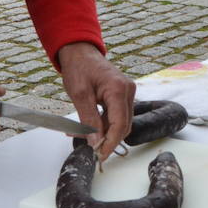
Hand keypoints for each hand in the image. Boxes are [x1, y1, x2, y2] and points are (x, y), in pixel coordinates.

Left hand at [57, 42, 134, 161]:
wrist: (80, 52)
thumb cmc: (79, 68)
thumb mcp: (80, 95)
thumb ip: (89, 119)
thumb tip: (96, 142)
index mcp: (118, 89)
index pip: (120, 124)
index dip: (110, 143)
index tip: (100, 155)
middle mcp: (128, 90)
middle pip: (123, 125)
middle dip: (108, 139)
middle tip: (91, 149)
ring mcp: (127, 92)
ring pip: (121, 122)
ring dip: (106, 132)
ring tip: (85, 135)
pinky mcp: (123, 94)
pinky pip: (117, 115)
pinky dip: (106, 123)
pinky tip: (90, 126)